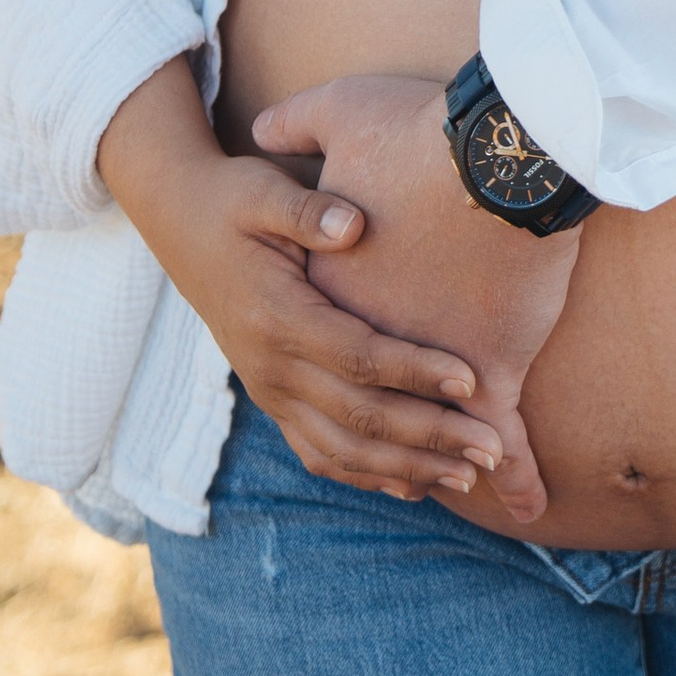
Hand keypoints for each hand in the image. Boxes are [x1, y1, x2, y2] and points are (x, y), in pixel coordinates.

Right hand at [96, 59, 505, 504]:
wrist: (180, 220)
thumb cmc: (234, 198)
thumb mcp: (263, 190)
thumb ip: (308, 209)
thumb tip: (354, 227)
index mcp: (276, 316)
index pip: (357, 357)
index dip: (416, 372)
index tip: (473, 380)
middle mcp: (270, 366)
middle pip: (358, 418)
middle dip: (430, 437)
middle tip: (494, 448)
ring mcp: (269, 389)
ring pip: (342, 451)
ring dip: (408, 469)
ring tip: (470, 476)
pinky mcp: (273, 397)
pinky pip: (319, 453)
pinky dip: (367, 475)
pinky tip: (414, 485)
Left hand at [254, 72, 584, 527]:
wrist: (500, 149)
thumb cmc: (424, 131)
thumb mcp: (346, 111)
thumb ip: (300, 124)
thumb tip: (262, 130)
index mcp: (324, 298)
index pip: (324, 355)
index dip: (341, 383)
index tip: (357, 401)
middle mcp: (362, 346)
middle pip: (367, 417)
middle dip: (399, 448)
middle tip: (424, 472)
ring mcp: (425, 366)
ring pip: (423, 435)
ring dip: (445, 460)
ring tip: (470, 477)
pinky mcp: (487, 370)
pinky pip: (499, 430)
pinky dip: (515, 467)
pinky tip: (525, 497)